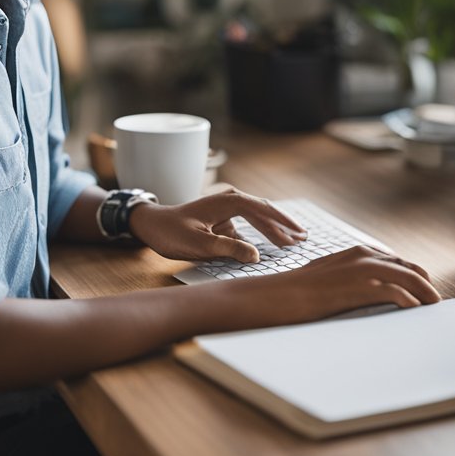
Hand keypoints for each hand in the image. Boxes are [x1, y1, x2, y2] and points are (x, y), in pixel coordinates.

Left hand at [128, 187, 306, 262]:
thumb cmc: (171, 232)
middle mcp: (231, 200)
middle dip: (284, 225)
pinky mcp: (225, 219)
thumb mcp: (199, 244)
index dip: (281, 224)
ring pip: (259, 217)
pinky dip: (263, 232)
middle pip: (265, 211)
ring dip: (275, 228)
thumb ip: (228, 249)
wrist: (151, 225)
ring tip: (294, 239)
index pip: (262, 211)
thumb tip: (256, 256)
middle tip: (303, 238)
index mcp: (228, 201)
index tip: (296, 236)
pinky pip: (250, 224)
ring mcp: (229, 209)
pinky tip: (274, 241)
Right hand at [262, 246, 441, 319]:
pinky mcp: (360, 287)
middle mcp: (366, 257)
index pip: (398, 262)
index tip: (424, 291)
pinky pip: (396, 294)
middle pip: (409, 268)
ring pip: (409, 278)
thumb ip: (351, 277)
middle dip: (425, 285)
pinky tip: (416, 312)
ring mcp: (364, 271)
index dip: (415, 277)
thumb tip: (367, 291)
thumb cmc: (300, 290)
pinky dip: (410, 302)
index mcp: (359, 252)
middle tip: (435, 302)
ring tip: (434, 308)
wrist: (279, 296)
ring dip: (425, 294)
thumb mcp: (330, 276)